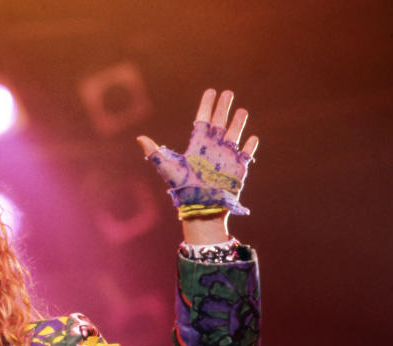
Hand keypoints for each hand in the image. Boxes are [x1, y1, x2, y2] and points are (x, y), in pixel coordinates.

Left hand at [137, 89, 258, 214]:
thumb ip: (155, 152)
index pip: (202, 120)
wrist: (200, 206)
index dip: (207, 105)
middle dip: (223, 107)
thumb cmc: (182, 188)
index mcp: (197, 145)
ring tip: (242, 110)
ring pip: (234, 134)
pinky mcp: (238, 168)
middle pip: (219, 122)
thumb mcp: (167, 167)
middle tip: (228, 92)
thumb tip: (139, 138)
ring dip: (238, 122)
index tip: (211, 91)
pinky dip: (250, 146)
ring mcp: (226, 157)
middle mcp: (212, 148)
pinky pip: (246, 154)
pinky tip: (252, 137)